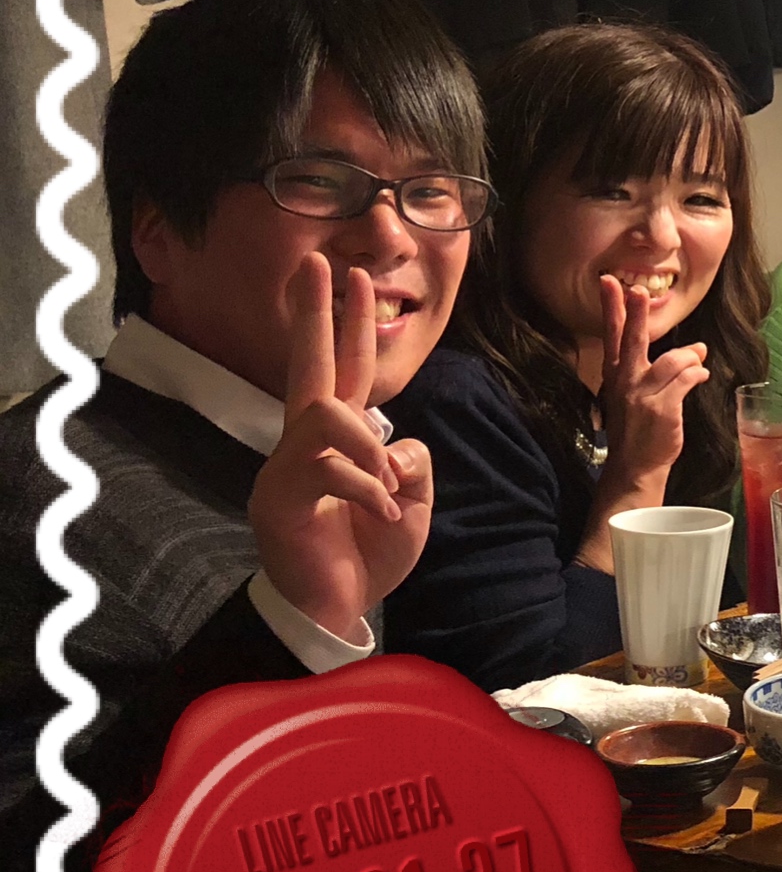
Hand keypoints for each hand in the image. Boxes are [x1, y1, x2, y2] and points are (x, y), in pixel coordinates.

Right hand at [246, 253, 432, 642]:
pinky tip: (382, 518)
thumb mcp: (411, 498)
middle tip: (318, 262)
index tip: (349, 275)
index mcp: (340, 440)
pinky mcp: (280, 499)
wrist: (338, 610)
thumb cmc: (370, 553)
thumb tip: (393, 442)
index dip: (349, 324)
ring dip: (370, 447)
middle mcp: (306, 444)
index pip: (347, 370)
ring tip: (388, 489)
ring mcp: (287, 469)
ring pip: (328, 413)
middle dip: (316, 313)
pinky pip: (330, 468)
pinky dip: (369, 491)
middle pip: (308, 366)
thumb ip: (410, 460)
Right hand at [592, 271, 708, 493]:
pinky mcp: (662, 408)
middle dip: (636, 313)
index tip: (608, 282)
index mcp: (616, 374)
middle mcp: (625, 381)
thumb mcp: (640, 394)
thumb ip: (666, 369)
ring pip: (673, 359)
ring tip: (696, 362)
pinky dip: (697, 374)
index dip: (611, 307)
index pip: (611, 335)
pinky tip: (700, 377)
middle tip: (638, 290)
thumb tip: (698, 348)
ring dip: (689, 358)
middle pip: (632, 339)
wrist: (635, 467)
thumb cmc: (639, 429)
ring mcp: (642, 395)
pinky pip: (687, 379)